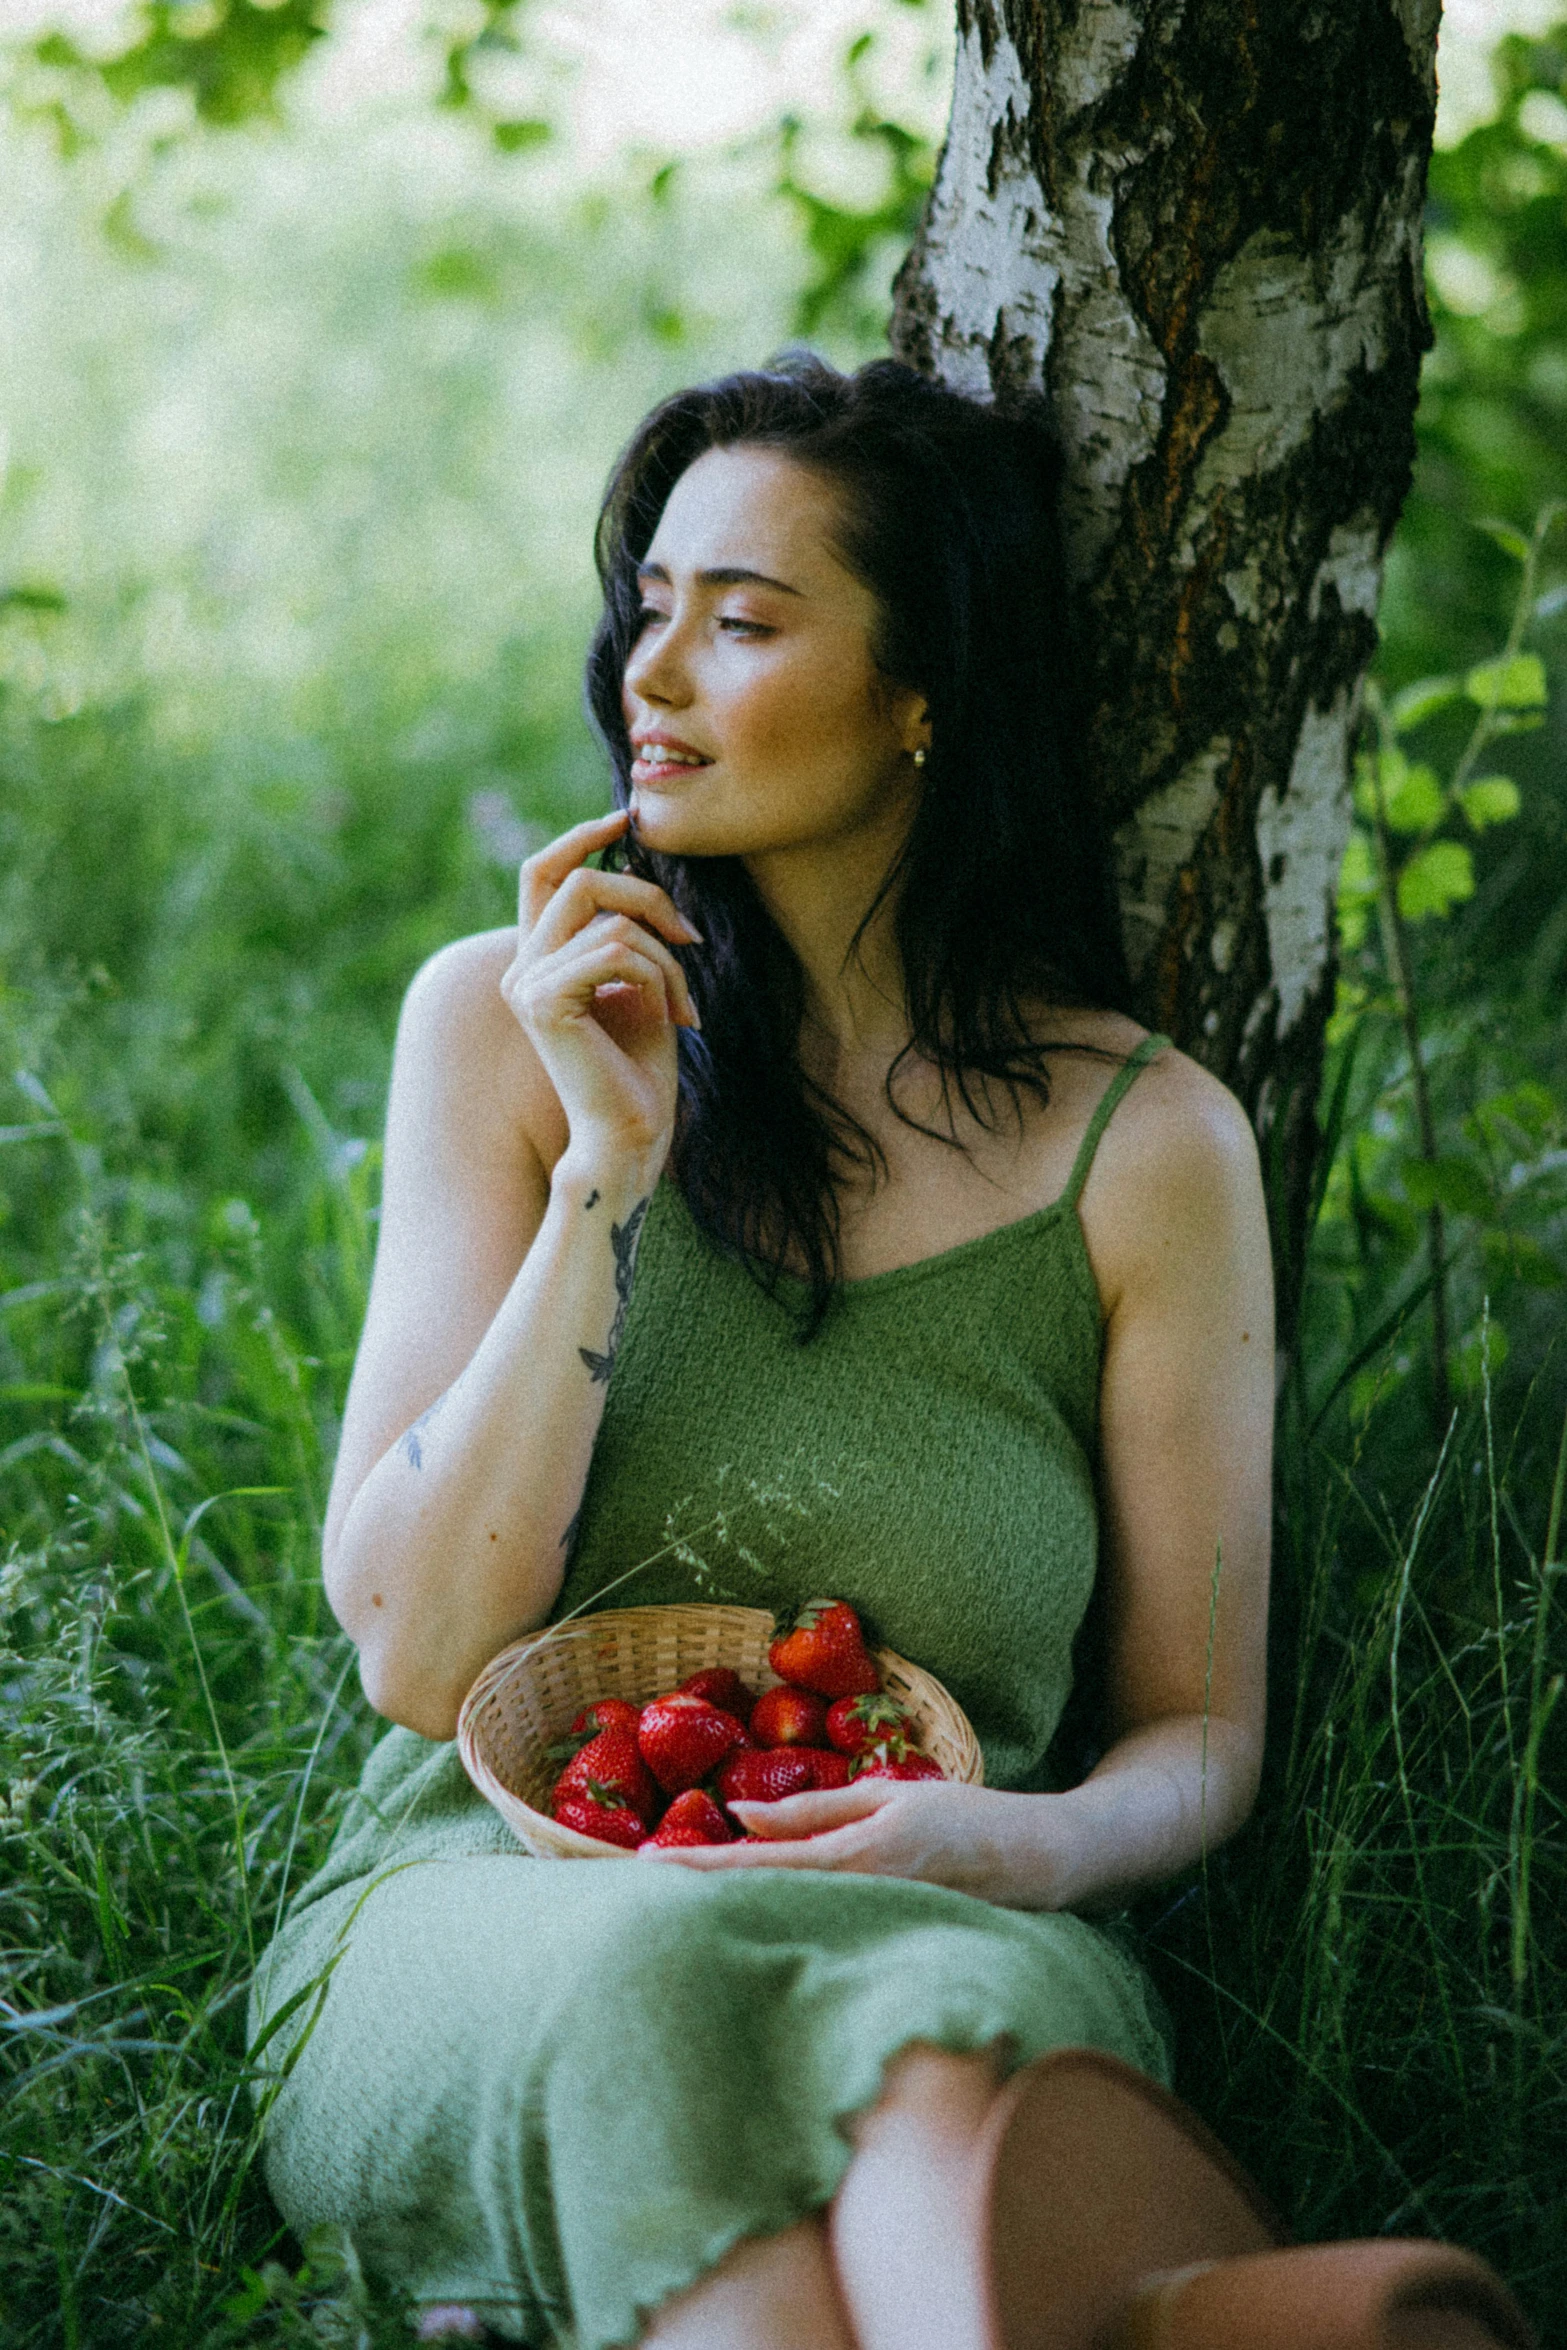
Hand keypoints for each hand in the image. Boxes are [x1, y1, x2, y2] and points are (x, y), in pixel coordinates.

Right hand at [500, 810, 700, 1171]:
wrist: (632, 1134)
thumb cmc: (642, 1069)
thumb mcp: (641, 982)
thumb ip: (627, 932)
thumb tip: (635, 869)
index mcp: (538, 959)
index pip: (543, 872)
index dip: (581, 836)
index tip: (626, 818)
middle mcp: (520, 967)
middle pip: (585, 881)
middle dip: (651, 899)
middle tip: (692, 939)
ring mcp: (526, 984)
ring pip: (612, 920)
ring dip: (667, 957)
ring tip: (684, 1004)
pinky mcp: (544, 1003)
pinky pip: (616, 953)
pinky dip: (659, 979)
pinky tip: (673, 1017)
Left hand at [637, 1778, 1069, 1907]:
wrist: (1040, 1864)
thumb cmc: (965, 1817)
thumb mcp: (886, 1796)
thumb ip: (814, 1808)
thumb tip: (741, 1812)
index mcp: (858, 1854)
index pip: (761, 1863)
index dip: (701, 1866)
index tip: (644, 1869)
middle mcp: (857, 1899)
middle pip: (761, 1904)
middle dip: (700, 1898)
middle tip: (630, 1895)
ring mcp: (869, 1929)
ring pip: (782, 1924)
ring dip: (728, 1915)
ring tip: (667, 1909)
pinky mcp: (879, 1946)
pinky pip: (813, 1935)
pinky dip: (771, 1926)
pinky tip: (738, 1924)